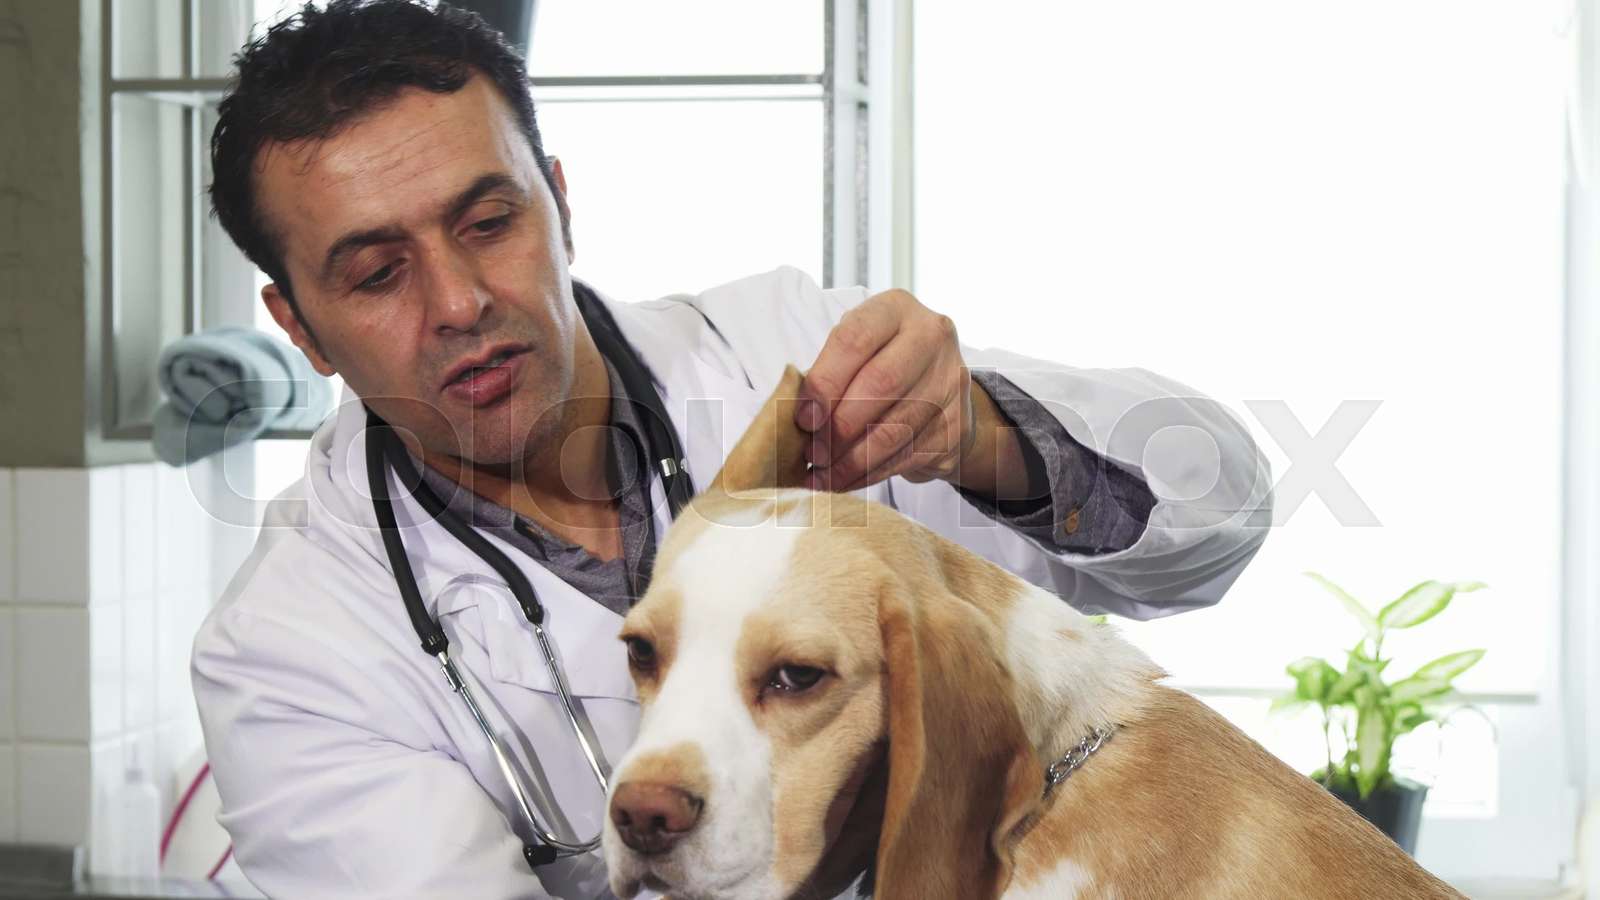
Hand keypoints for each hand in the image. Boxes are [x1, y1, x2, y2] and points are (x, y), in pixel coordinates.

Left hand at [798, 289, 980, 492]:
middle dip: (839, 426)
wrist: (941, 393)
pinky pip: (907, 455)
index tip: (802, 419)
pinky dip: (870, 473)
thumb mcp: (856, 353)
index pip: (855, 339)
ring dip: (851, 459)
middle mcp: (932, 337)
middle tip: (812, 453)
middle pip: (881, 384)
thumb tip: (799, 420)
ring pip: (895, 428)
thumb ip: (828, 373)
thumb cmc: (880, 366)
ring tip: (822, 475)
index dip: (824, 382)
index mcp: (897, 309)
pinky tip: (846, 481)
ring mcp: (950, 381)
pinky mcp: (956, 424)